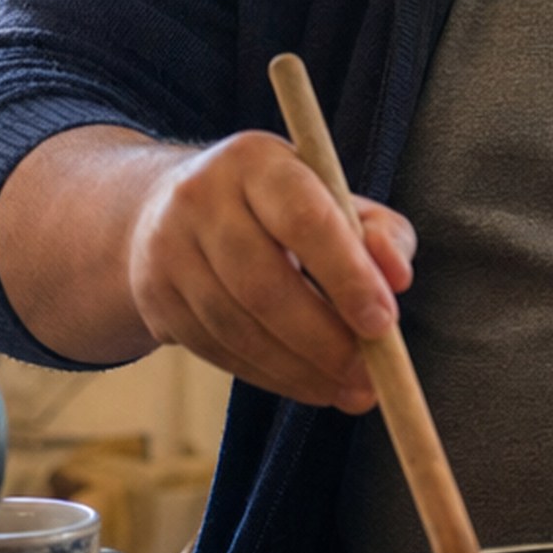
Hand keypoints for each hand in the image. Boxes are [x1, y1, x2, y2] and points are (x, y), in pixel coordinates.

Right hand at [126, 131, 415, 412]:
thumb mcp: (336, 200)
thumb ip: (383, 233)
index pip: (304, 219)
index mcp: (257, 161)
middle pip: (264, 284)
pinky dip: (270, 375)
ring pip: (237, 326)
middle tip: (370, 379)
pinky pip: (217, 349)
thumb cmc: (282, 208)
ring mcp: (168, 249)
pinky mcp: (153, 296)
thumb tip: (398, 278)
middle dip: (324, 341)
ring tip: (351, 391)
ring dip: (300, 369)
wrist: (170, 211)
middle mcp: (202, 198)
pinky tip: (309, 384)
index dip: (347, 275)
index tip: (384, 323)